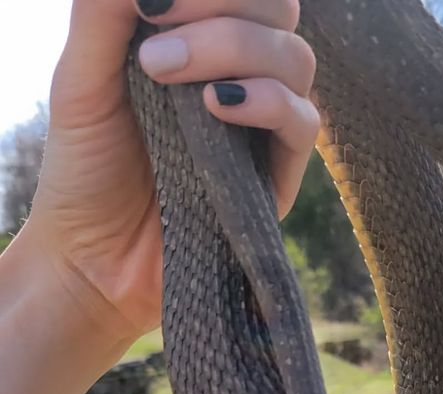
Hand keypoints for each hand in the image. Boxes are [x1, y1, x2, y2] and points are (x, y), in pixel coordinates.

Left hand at [25, 0, 319, 345]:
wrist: (93, 260)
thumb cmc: (85, 171)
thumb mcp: (80, 78)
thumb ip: (107, 13)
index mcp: (200, 44)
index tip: (150, 2)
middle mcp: (240, 78)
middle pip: (277, 9)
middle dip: (221, 5)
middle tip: (154, 27)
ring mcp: (264, 127)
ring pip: (294, 58)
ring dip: (234, 48)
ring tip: (162, 73)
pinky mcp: (278, 177)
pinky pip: (303, 122)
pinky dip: (266, 101)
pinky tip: (215, 106)